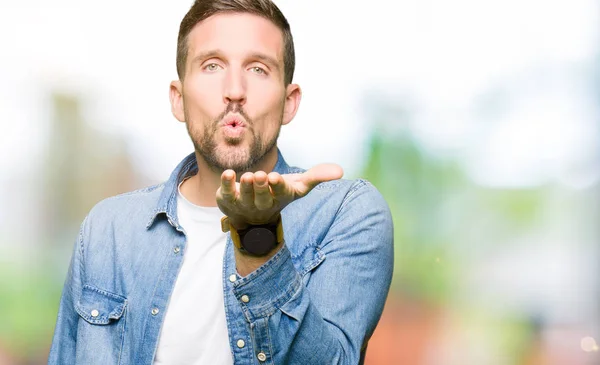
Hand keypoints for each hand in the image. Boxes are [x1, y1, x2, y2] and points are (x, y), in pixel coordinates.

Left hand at [216, 164, 342, 228]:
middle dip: (261, 186)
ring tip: (248, 176)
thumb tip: (341, 171)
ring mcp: (243, 202)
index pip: (281, 193)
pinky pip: (225, 191)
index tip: (276, 178)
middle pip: (262, 196)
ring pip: (244, 195)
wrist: (250, 215)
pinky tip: (228, 173)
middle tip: (261, 175)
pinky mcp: (227, 198)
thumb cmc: (278, 194)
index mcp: (279, 198)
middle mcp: (262, 203)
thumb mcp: (298, 185)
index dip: (278, 186)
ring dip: (246, 186)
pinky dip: (226, 183)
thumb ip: (317, 176)